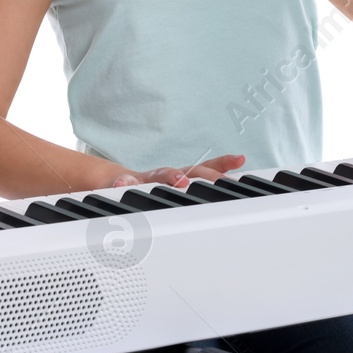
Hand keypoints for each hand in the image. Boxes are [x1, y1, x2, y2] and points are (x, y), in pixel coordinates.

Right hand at [111, 153, 246, 188]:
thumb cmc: (148, 191)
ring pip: (159, 175)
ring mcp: (145, 179)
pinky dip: (123, 184)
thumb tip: (224, 193)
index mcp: (179, 177)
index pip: (205, 168)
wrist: (111, 184)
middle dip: (206, 174)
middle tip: (221, 179)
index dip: (223, 163)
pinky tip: (122, 186)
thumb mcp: (172, 192)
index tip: (241, 158)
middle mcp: (164, 175)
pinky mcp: (123, 185)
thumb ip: (196, 193)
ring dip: (170, 176)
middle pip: (189, 171)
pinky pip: (123, 185)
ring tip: (180, 181)